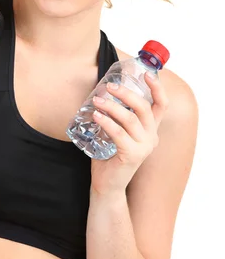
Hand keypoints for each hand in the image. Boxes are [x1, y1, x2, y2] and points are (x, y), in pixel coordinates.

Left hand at [90, 72, 168, 195]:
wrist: (108, 184)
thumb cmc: (109, 156)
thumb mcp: (117, 132)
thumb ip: (117, 116)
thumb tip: (103, 92)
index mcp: (150, 129)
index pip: (161, 105)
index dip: (157, 88)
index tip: (146, 74)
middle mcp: (151, 137)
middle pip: (144, 108)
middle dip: (126, 93)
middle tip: (108, 87)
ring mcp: (144, 147)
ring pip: (130, 119)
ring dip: (112, 106)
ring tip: (96, 101)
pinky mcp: (132, 155)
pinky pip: (119, 133)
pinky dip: (106, 122)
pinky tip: (96, 116)